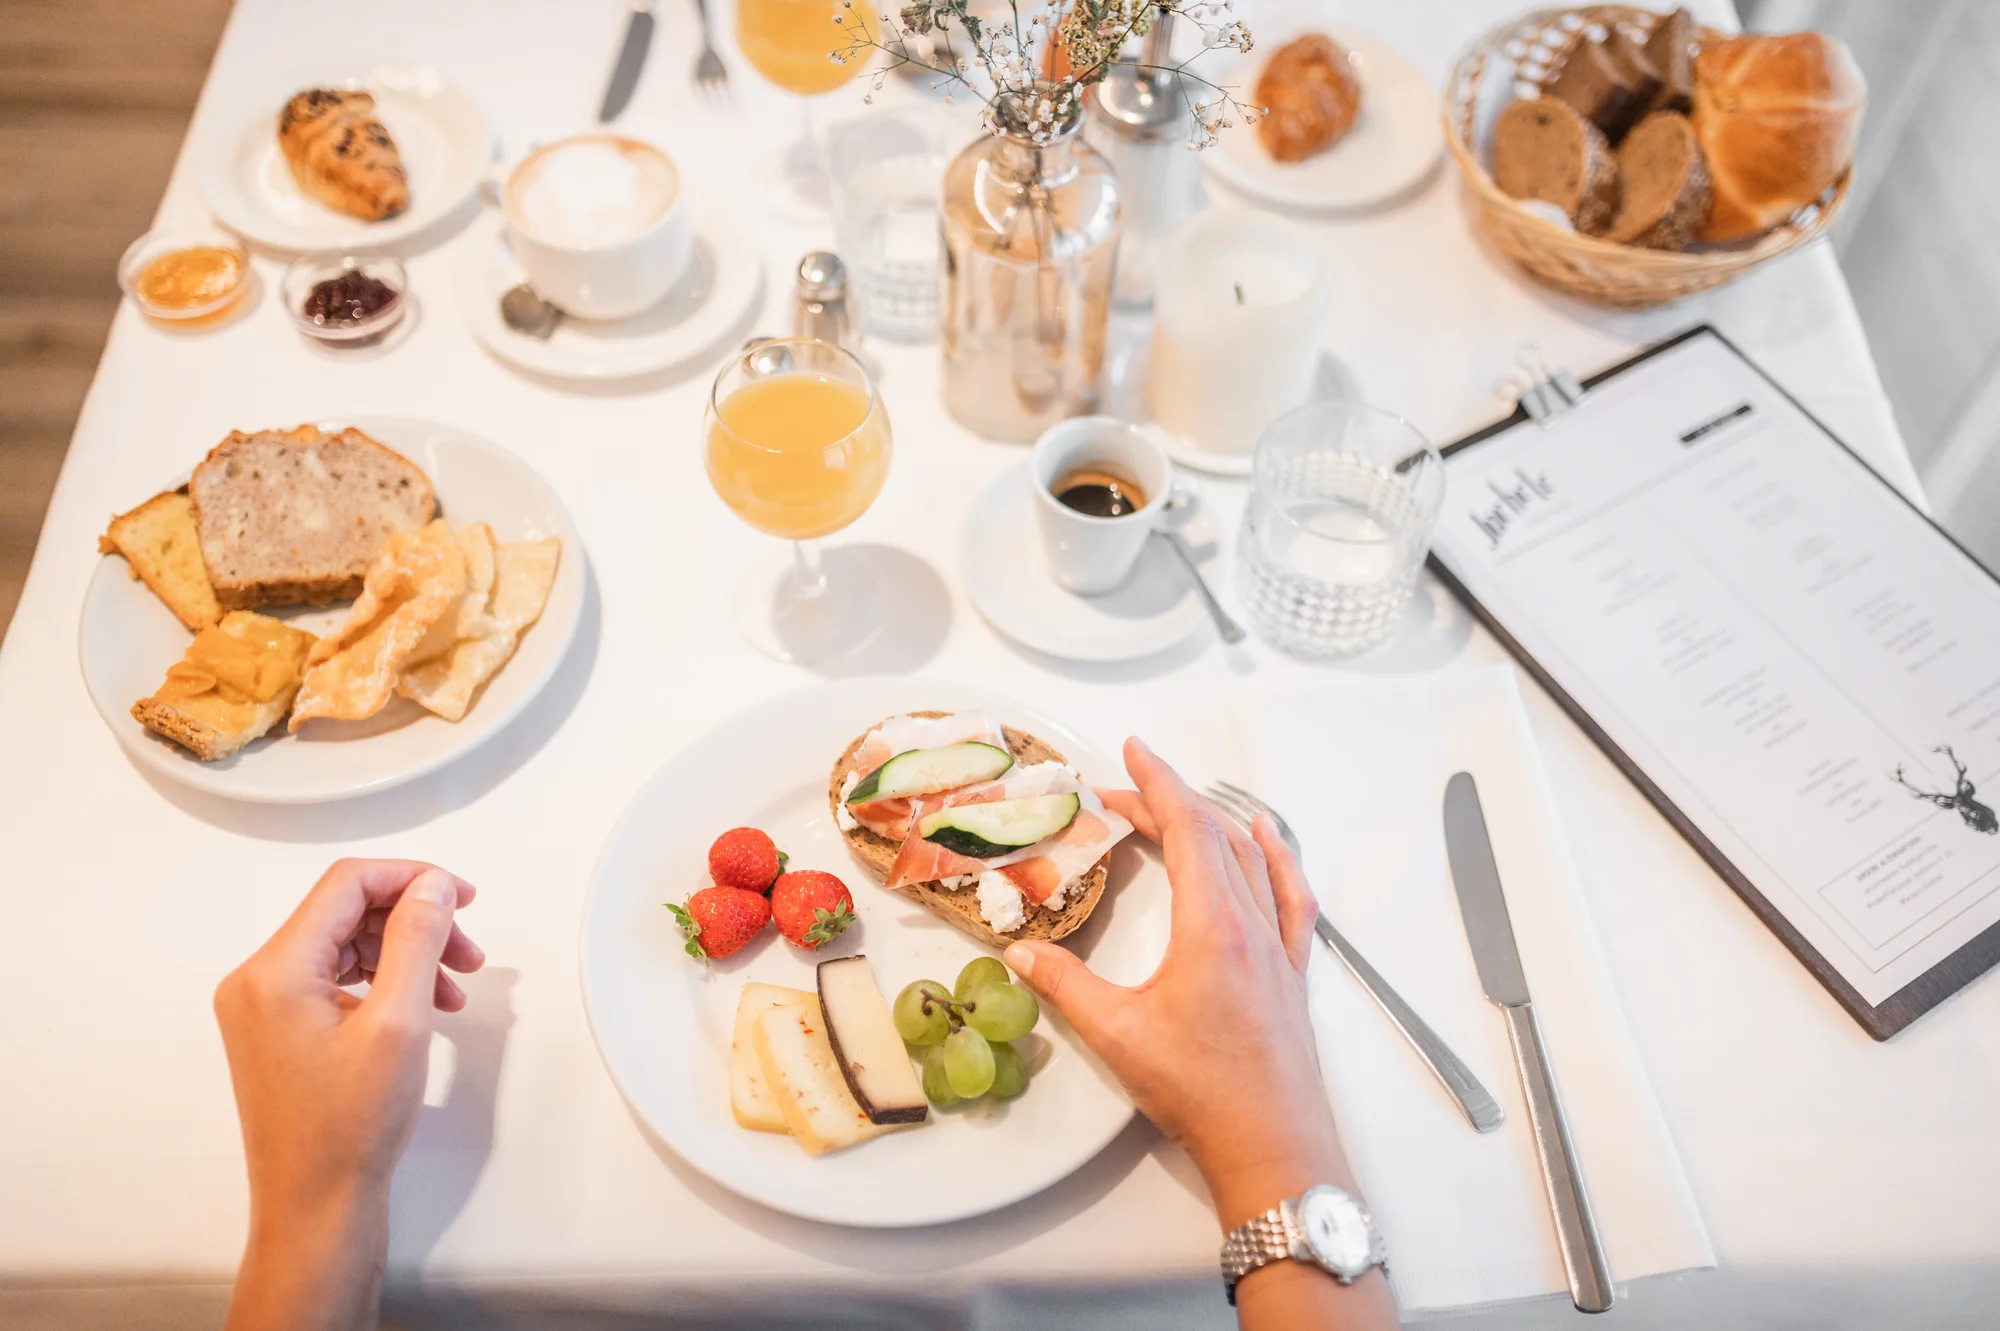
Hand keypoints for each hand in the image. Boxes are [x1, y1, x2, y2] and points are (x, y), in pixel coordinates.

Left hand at [215, 859, 482, 1330]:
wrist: (315, 1205)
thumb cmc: (348, 1129)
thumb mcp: (400, 1023)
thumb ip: (417, 941)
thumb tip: (433, 886)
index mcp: (275, 971)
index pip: (347, 884)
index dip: (413, 879)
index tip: (463, 897)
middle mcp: (257, 981)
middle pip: (347, 911)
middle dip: (415, 921)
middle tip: (468, 950)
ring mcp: (263, 1007)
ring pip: (346, 944)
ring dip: (405, 952)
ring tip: (454, 985)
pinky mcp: (278, 1030)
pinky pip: (335, 978)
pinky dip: (383, 981)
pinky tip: (421, 1005)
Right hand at [1005, 741, 1396, 1326]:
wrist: (1271, 1148)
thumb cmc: (1200, 1093)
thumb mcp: (1118, 1035)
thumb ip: (1066, 986)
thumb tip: (1021, 954)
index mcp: (1212, 926)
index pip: (1187, 829)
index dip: (1157, 783)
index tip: (1131, 751)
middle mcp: (1253, 924)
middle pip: (1215, 836)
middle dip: (1169, 802)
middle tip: (1123, 792)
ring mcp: (1281, 948)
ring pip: (1254, 859)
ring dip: (1215, 823)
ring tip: (1179, 807)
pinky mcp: (1294, 974)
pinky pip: (1293, 896)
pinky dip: (1277, 858)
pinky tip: (1268, 844)